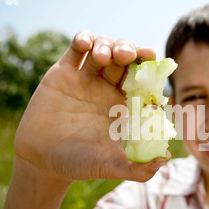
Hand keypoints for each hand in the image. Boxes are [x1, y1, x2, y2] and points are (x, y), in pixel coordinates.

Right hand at [14, 31, 168, 183]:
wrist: (41, 161)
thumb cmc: (78, 164)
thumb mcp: (109, 167)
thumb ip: (137, 168)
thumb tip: (166, 158)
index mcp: (122, 104)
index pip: (141, 77)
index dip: (148, 66)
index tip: (153, 58)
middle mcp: (106, 89)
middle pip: (124, 58)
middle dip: (129, 50)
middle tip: (128, 55)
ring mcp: (84, 79)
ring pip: (103, 49)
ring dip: (107, 45)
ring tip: (103, 56)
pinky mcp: (62, 74)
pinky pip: (75, 50)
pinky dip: (83, 40)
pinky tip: (85, 43)